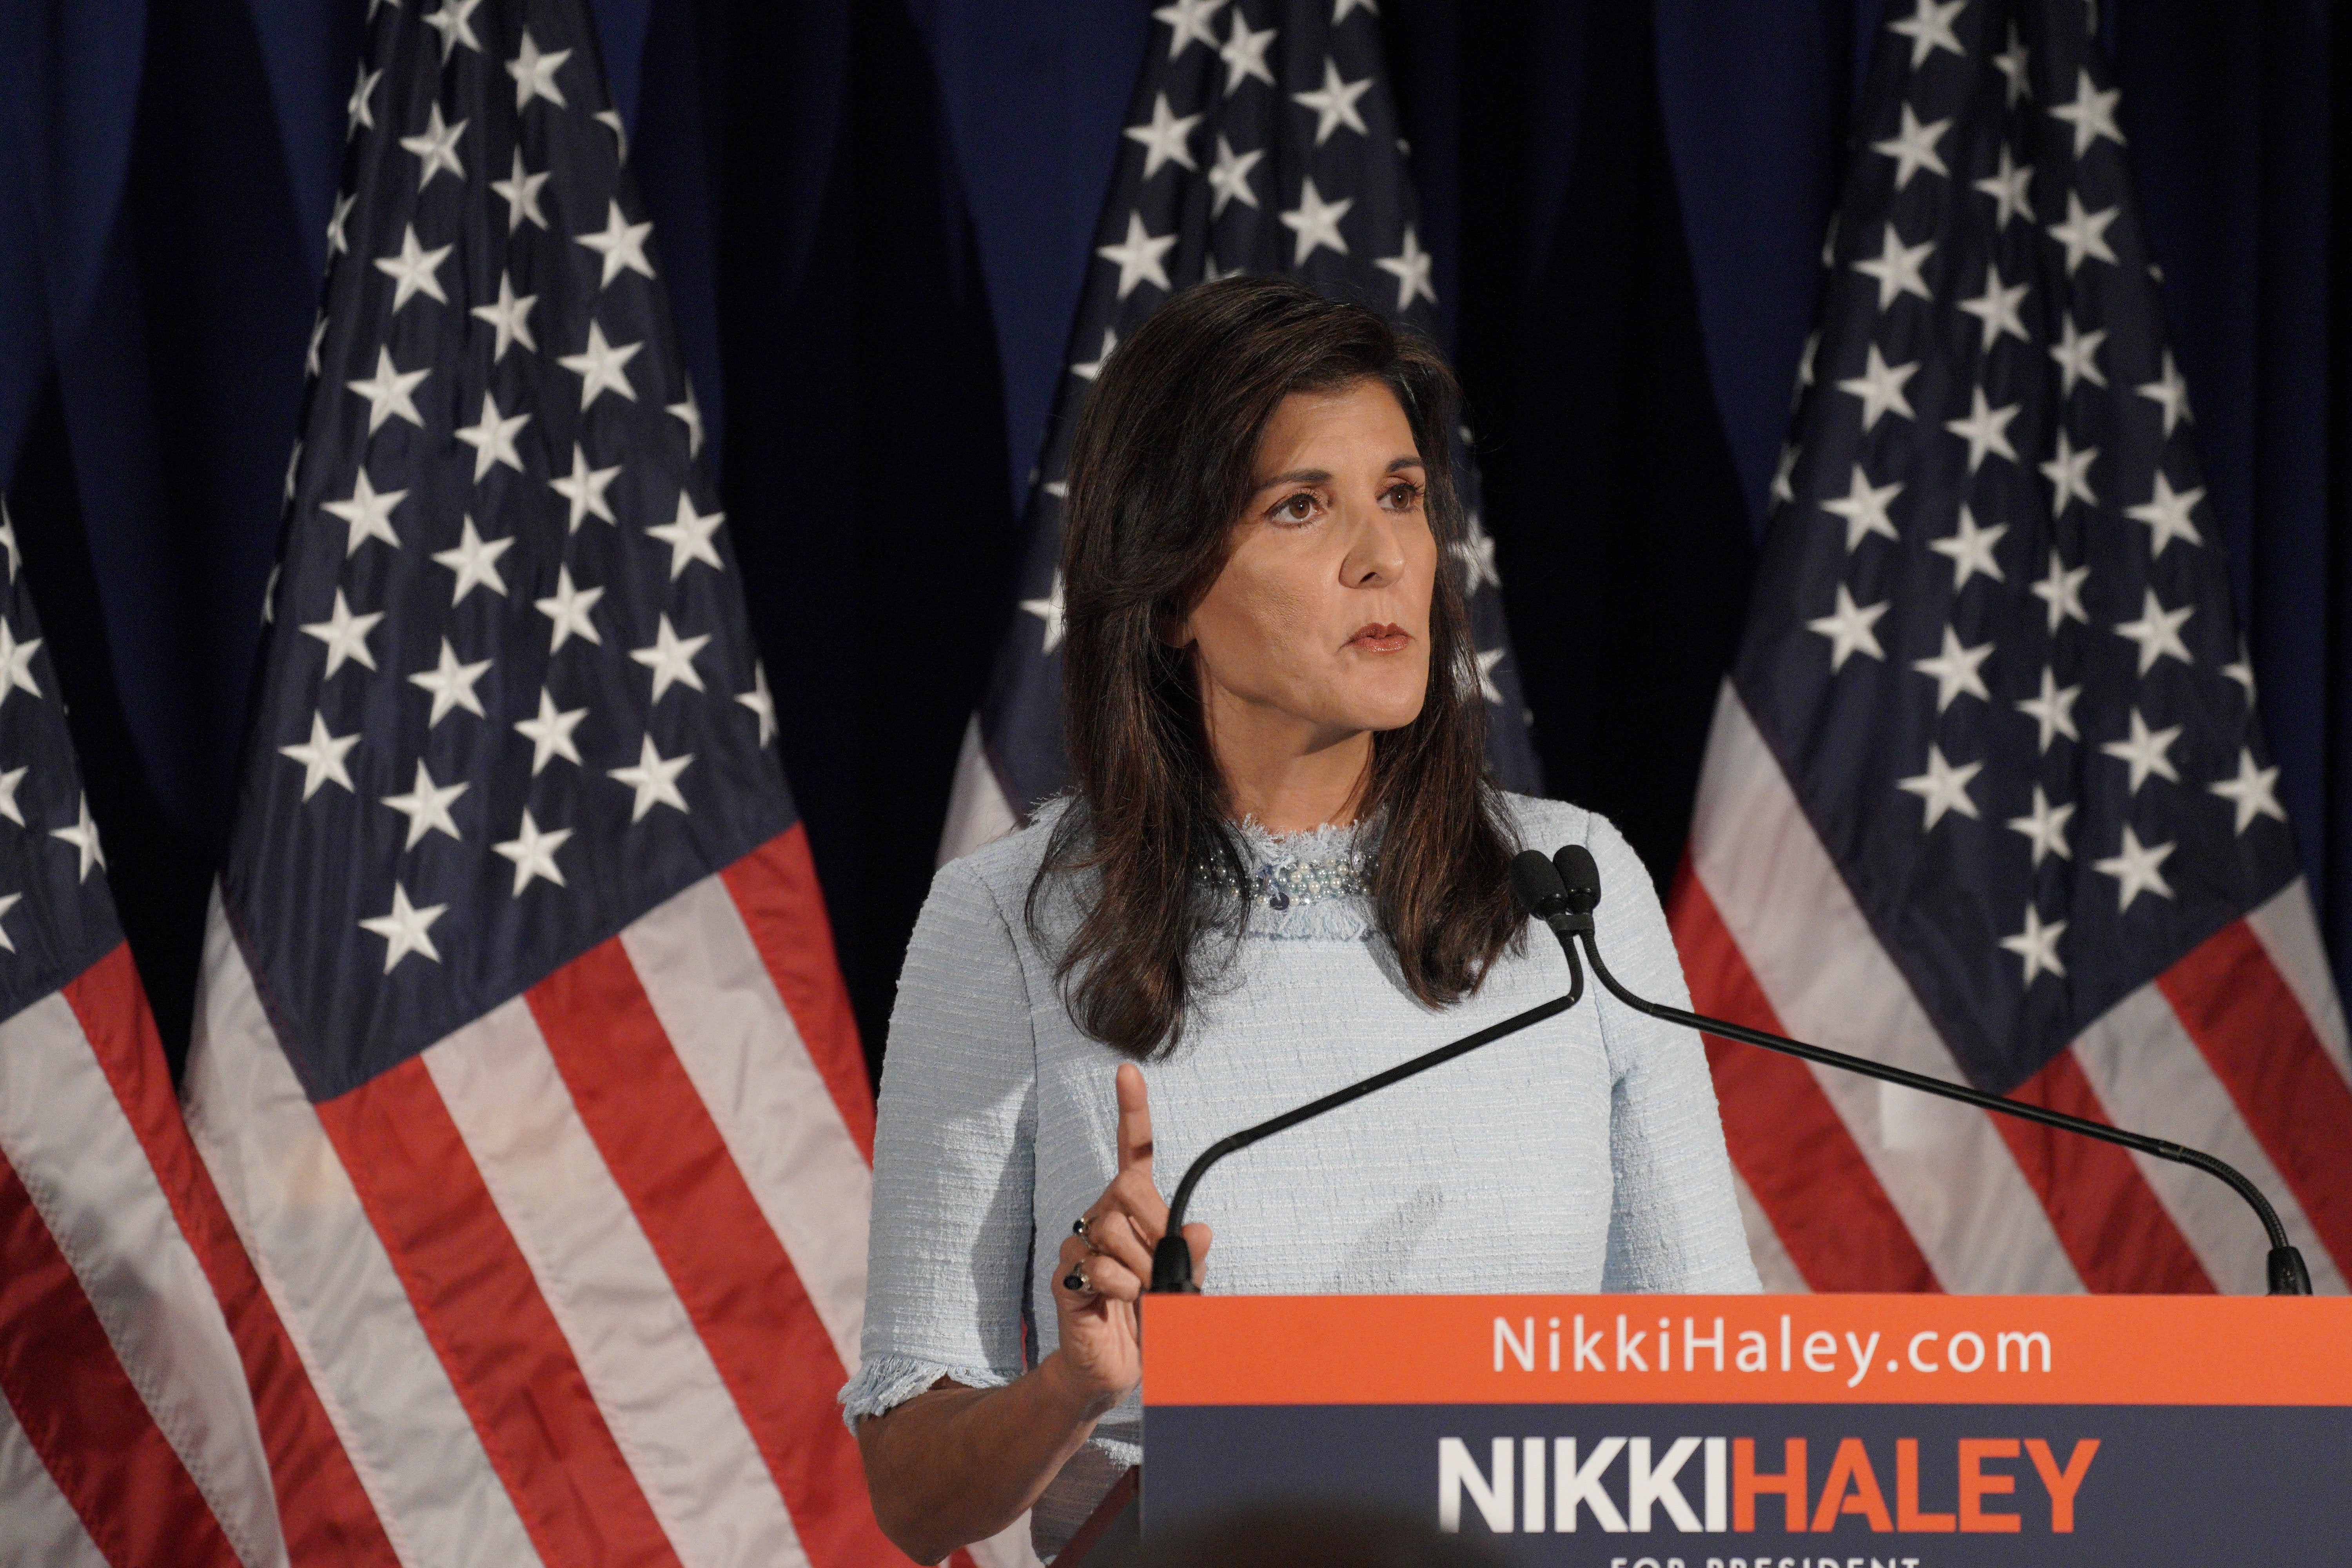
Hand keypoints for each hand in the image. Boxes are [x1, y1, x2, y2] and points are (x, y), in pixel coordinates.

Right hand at [1046, 1063, 1210, 1414]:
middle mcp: (1102, 1215)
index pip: (1133, 1151)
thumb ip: (1190, 1256)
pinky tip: (1116, 1302)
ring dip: (1141, 1268)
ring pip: (1113, 1228)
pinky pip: (1097, 1265)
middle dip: (1155, 1229)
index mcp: (1133, 1209)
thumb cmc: (1150, 1318)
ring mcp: (1080, 1243)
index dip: (1132, 1110)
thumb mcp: (1183, 1285)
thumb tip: (1199, 1227)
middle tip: (1160, 1271)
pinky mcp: (1065, 1274)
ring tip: (1141, 1294)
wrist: (1115, 1367)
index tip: (1128, 1072)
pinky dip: (1120, 1288)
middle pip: (1127, 1189)